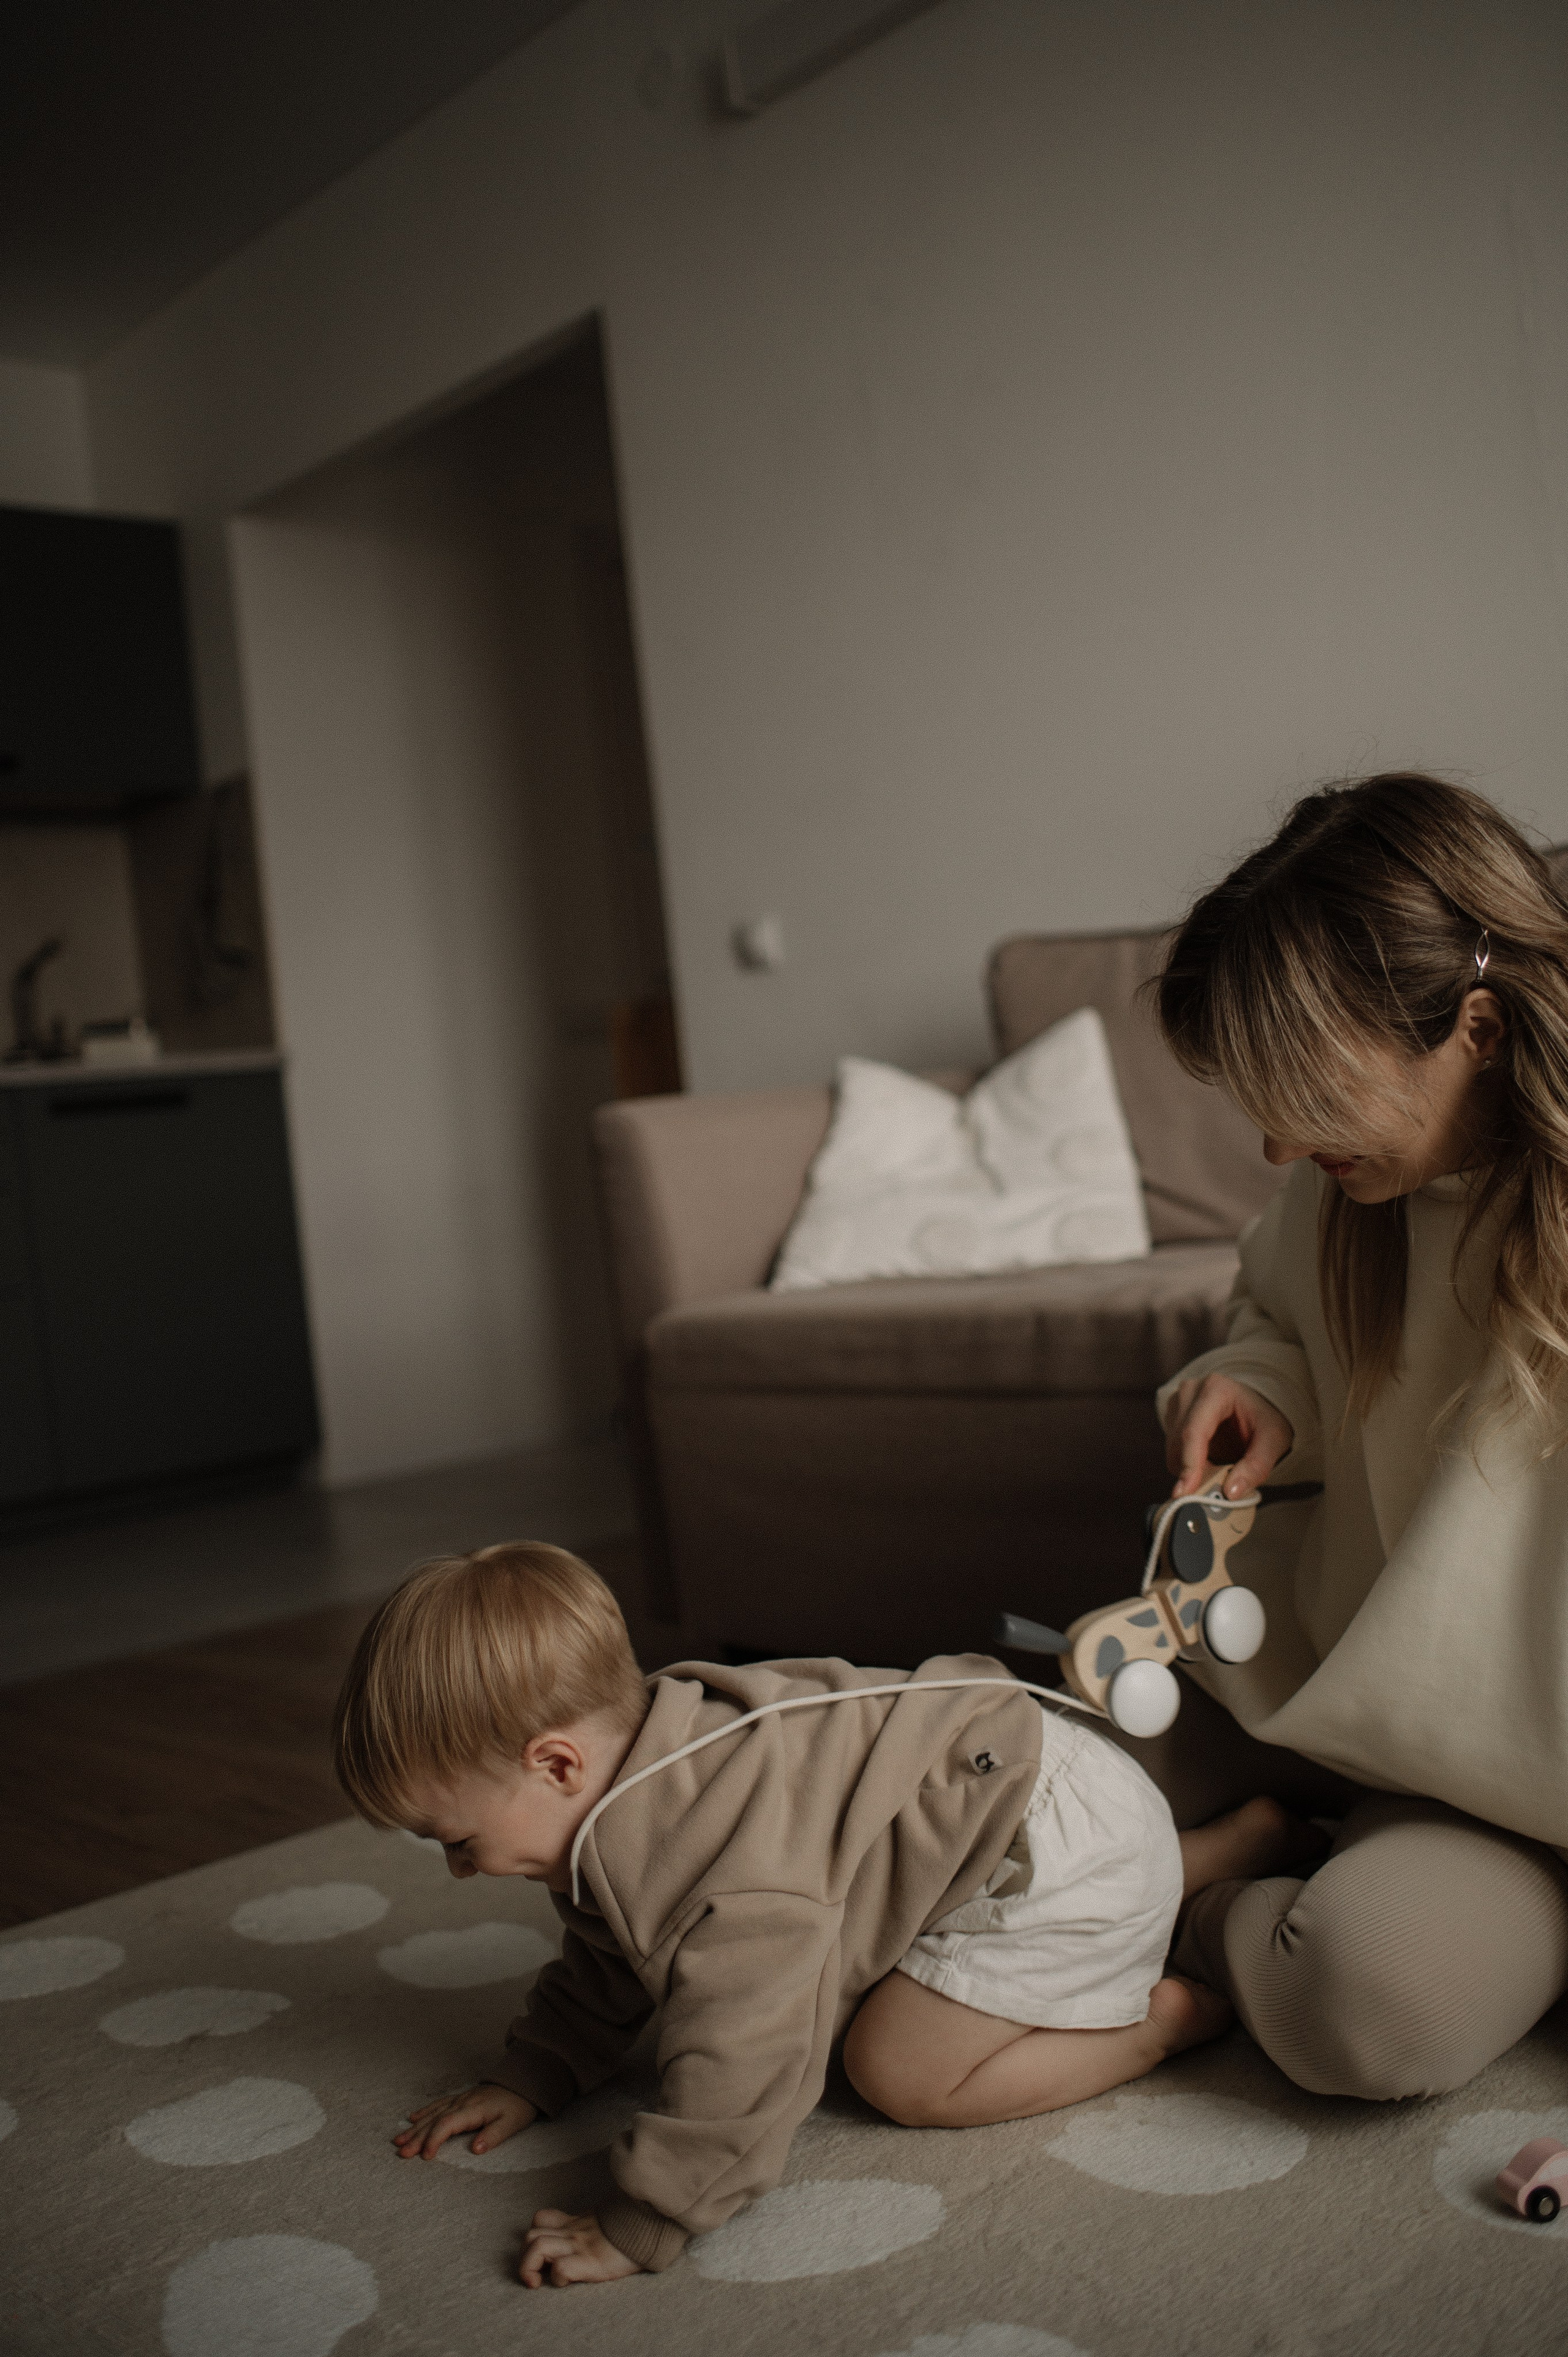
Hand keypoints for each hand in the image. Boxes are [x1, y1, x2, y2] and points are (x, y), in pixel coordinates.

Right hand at [393, 2081, 535, 2160]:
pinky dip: (424, 2111)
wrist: (523, 2083)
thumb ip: (493, 2136)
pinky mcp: (461, 2098)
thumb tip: (475, 2149)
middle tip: (400, 2152)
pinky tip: (412, 2117)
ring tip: (398, 2139)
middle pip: (435, 2121)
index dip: (434, 2140)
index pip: (447, 2125)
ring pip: (433, 2114)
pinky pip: (438, 2104)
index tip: (425, 2156)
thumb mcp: (511, 2123)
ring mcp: (460, 2099)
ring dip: (415, 2127)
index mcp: (473, 2110)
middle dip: (417, 2137)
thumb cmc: (518, 2106)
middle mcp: (462, 2103)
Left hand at [519, 2209, 644, 2287]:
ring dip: (529, 2267)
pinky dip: (557, 2278)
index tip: (539, 2256)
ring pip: (536, 2247)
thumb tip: (594, 2232)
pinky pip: (561, 2268)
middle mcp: (573, 2233)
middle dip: (524, 2258)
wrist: (652, 2225)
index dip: (533, 2237)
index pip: (541, 2219)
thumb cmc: (633, 2227)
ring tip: (537, 2282)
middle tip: (534, 2275)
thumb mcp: (607, 2221)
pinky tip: (566, 2281)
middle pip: (530, 2236)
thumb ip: (594, 2224)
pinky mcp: (591, 2262)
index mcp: (576, 2223)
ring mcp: (580, 2246)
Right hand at [1164, 1375, 1292, 1497]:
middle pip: (1179, 1442)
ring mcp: (1178, 1402)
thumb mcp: (1274, 1441)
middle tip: (1215, 1491)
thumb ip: (1256, 1466)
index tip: (1187, 1492)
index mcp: (1216, 1390)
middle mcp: (1191, 1391)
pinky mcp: (1172, 1415)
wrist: (1257, 1407)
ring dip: (1191, 1469)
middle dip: (1194, 1472)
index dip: (1190, 1464)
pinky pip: (1173, 1449)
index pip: (1194, 1431)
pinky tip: (1210, 1461)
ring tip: (1219, 1470)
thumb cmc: (1265, 1419)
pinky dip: (1188, 1463)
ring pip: (1172, 1449)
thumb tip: (1230, 1493)